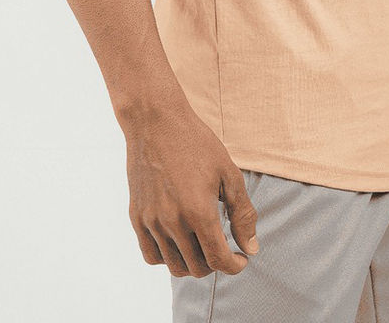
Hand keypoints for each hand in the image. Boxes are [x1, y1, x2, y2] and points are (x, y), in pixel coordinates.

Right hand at [119, 93, 258, 276]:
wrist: (156, 122)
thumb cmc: (196, 143)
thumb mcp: (228, 173)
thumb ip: (242, 213)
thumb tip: (251, 247)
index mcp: (199, 211)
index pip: (218, 260)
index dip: (234, 266)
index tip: (241, 259)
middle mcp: (173, 222)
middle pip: (197, 267)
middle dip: (216, 263)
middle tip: (223, 246)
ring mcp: (151, 221)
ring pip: (174, 266)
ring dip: (193, 263)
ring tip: (202, 245)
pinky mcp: (137, 217)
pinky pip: (151, 255)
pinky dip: (168, 258)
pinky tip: (179, 241)